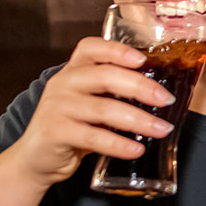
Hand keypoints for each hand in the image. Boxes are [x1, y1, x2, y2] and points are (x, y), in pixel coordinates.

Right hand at [9, 37, 176, 188]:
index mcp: (74, 71)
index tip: (143, 59)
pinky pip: (94, 137)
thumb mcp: (91, 103)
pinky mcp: (55, 132)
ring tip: (162, 130)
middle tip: (166, 100)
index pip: (91, 48)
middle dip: (141, 87)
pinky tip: (136, 149)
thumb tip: (161, 95)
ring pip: (103, 109)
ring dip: (138, 120)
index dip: (116, 50)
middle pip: (105, 76)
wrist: (38, 158)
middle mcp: (63, 84)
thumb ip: (115, 94)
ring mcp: (57, 107)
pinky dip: (119, 144)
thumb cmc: (73, 127)